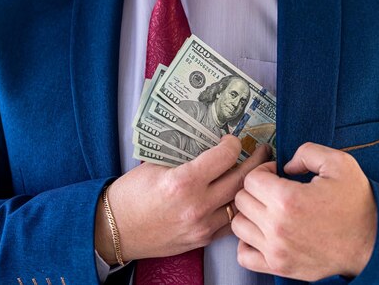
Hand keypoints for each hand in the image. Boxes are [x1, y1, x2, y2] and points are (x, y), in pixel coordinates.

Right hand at [94, 135, 270, 263]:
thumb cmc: (131, 194)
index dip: (233, 143)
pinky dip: (238, 207)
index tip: (233, 140)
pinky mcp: (202, 240)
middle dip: (257, 160)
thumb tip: (210, 139)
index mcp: (183, 181)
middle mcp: (196, 205)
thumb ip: (185, 154)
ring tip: (259, 172)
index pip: (225, 156)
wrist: (114, 231)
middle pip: (241, 178)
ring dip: (251, 185)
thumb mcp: (155, 165)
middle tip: (264, 150)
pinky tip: (240, 196)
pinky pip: (230, 222)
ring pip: (240, 202)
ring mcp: (201, 225)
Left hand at [232, 143, 376, 280]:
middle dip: (257, 190)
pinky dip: (249, 242)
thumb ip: (307, 152)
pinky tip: (265, 232)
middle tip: (275, 189)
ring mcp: (277, 250)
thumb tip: (285, 165)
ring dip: (251, 214)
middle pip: (242, 200)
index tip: (277, 174)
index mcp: (289, 200)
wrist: (373, 243)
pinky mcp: (280, 267)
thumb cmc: (357, 204)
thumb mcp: (339, 163)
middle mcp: (277, 227)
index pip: (251, 179)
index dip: (264, 171)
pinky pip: (244, 255)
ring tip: (270, 210)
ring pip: (239, 226)